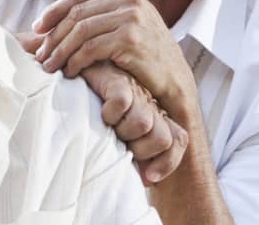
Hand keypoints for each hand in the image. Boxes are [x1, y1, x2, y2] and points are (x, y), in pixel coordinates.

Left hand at [33, 0, 196, 112]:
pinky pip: (90, 48)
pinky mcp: (131, 39)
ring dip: (60, 50)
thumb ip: (102, 1)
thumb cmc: (147, 52)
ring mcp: (132, 17)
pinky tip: (69, 72)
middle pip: (77, 12)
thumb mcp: (127, 20)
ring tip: (49, 65)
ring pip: (80, 30)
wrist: (175, 79)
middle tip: (39, 54)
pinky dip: (74, 61)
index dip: (53, 11)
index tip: (36, 29)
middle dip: (53, 34)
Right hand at [81, 63, 188, 184]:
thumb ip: (138, 155)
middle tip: (121, 143)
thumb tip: (147, 178)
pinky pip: (122, 102)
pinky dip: (109, 112)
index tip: (148, 178)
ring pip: (143, 122)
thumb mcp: (121, 138)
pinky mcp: (118, 80)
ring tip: (109, 125)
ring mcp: (136, 92)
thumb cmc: (98, 113)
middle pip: (162, 138)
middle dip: (139, 149)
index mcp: (156, 118)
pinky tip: (101, 110)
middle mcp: (150, 105)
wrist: (81, 80)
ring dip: (121, 130)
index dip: (167, 162)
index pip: (177, 140)